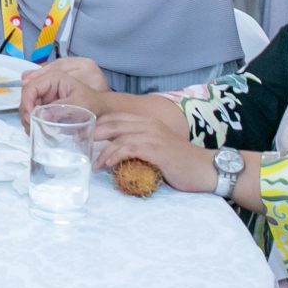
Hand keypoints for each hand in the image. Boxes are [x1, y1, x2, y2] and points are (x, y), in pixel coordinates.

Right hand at [19, 57, 110, 120]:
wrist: (101, 109)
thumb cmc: (93, 103)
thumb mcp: (78, 105)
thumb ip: (59, 110)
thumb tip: (39, 116)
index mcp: (55, 77)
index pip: (31, 87)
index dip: (27, 102)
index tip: (29, 119)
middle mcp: (47, 83)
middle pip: (26, 95)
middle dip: (25, 111)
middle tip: (29, 127)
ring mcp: (46, 93)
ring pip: (27, 104)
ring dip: (27, 117)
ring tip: (32, 130)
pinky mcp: (45, 103)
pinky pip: (33, 110)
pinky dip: (31, 120)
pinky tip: (35, 128)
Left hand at [86, 104, 209, 189]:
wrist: (207, 169)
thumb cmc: (181, 163)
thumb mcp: (156, 150)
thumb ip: (138, 147)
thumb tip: (116, 155)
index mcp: (147, 122)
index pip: (115, 118)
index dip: (97, 126)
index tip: (83, 139)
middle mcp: (149, 124)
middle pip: (112, 123)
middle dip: (93, 135)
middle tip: (80, 149)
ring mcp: (153, 135)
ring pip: (118, 136)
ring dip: (102, 150)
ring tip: (94, 164)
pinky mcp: (157, 149)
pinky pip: (129, 148)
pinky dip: (114, 155)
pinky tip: (107, 164)